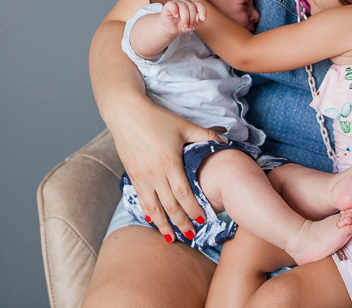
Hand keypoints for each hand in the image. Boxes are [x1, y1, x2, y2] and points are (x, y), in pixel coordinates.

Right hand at [110, 100, 220, 242]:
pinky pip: (141, 199)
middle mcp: (154, 174)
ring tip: (171, 238)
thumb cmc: (156, 118)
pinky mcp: (132, 176)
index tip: (202, 220)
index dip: (193, 209)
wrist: (126, 113)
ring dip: (163, 225)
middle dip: (181, 223)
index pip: (184, 194)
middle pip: (170, 206)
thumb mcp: (184, 126)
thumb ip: (206, 136)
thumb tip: (226, 143)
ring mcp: (141, 177)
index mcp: (170, 162)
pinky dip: (148, 212)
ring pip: (153, 208)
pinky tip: (153, 220)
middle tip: (191, 235)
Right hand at [160, 0, 206, 35]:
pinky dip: (175, 11)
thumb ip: (198, 21)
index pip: (200, 5)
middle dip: (192, 19)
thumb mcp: (193, 26)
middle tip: (189, 27)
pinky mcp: (169, 5)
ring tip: (184, 26)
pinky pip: (173, 5)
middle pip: (192, 8)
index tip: (203, 19)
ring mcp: (177, 3)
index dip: (203, 11)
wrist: (171, 30)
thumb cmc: (183, 26)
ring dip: (185, 18)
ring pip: (183, 7)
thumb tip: (200, 16)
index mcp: (193, 6)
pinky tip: (176, 16)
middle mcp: (186, 2)